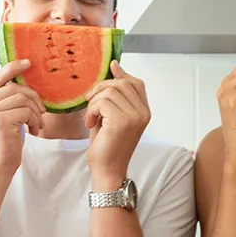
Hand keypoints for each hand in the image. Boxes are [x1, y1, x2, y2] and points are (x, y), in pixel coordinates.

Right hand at [0, 60, 45, 182]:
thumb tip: (24, 86)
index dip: (13, 68)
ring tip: (37, 125)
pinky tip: (34, 132)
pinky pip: (26, 111)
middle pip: (15, 87)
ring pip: (23, 98)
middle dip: (33, 98)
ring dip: (36, 112)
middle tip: (41, 113)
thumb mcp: (1, 120)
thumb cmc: (2, 147)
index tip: (28, 63)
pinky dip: (35, 121)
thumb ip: (5, 103)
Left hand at [83, 61, 149, 185]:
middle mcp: (143, 113)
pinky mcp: (122, 121)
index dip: (122, 74)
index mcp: (144, 112)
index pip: (136, 83)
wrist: (107, 170)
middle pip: (120, 84)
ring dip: (94, 103)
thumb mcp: (113, 116)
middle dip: (100, 89)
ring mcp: (134, 117)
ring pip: (109, 92)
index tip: (111, 67)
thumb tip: (114, 65)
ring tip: (92, 118)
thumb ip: (115, 96)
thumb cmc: (108, 145)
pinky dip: (91, 111)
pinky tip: (90, 123)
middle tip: (90, 103)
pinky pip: (102, 102)